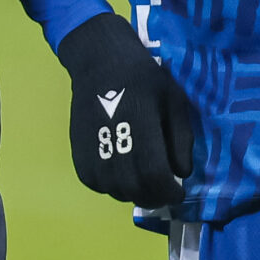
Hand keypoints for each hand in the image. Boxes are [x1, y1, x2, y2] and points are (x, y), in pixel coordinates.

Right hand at [57, 11, 197, 205]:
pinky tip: (124, 176)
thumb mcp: (174, 101)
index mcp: (140, 124)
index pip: (154, 174)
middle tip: (165, 192)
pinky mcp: (78, 153)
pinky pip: (96, 185)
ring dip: (135, 194)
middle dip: (154, 197)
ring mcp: (91, 149)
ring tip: (147, 184)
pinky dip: (113, 187)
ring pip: (115, 191)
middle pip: (134, 188)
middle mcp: (112, 140)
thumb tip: (182, 174)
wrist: (101, 62)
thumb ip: (181, 140)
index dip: (169, 191)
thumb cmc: (143, 79)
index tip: (179, 193)